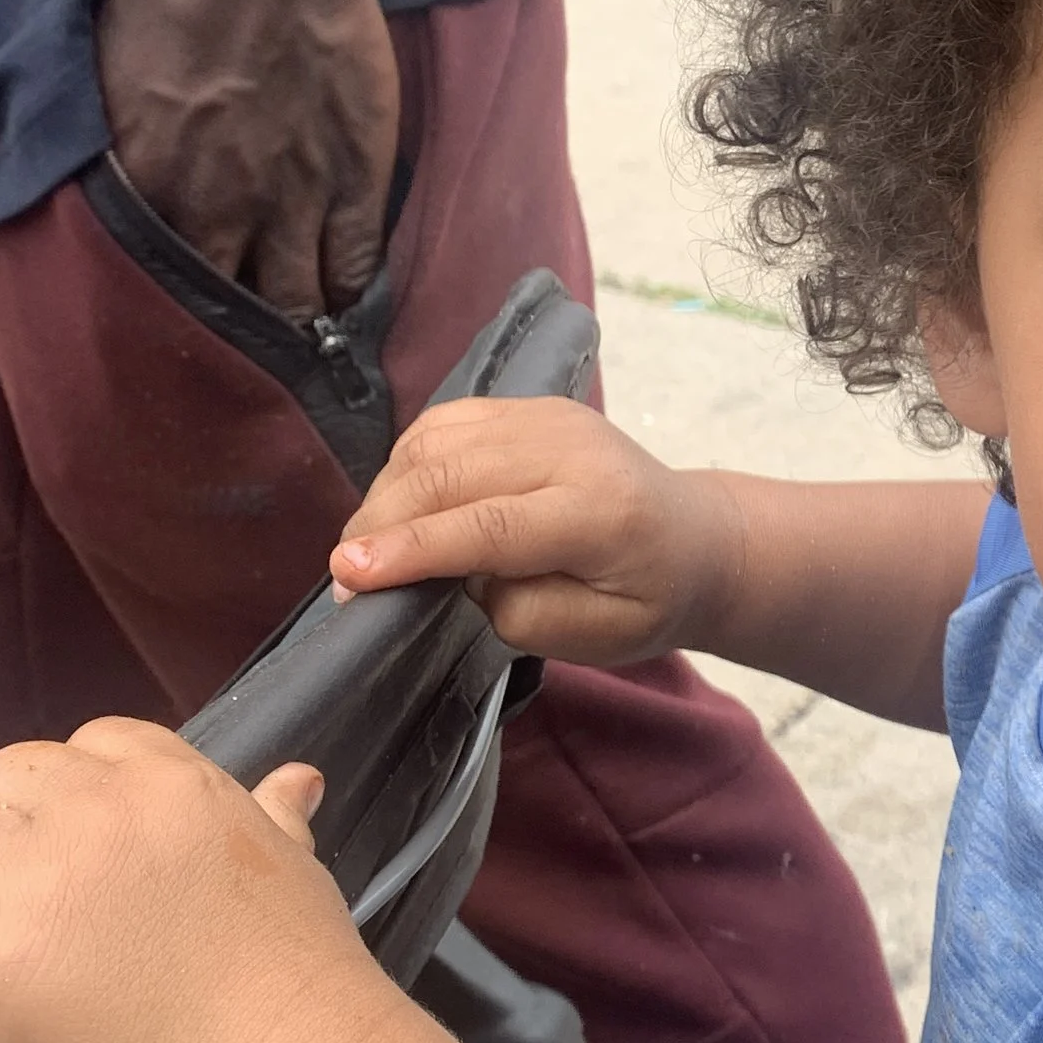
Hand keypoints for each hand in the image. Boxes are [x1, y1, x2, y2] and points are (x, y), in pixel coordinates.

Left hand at [0, 723, 384, 1042]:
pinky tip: (20, 1013)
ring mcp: (36, 882)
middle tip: (60, 922)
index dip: (88, 807)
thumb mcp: (293, 879)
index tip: (102, 870)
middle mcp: (100, 814)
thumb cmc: (294, 996)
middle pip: (10, 778)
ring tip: (41, 964)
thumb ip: (270, 822)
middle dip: (22, 838)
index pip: (91, 746)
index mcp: (174, 787)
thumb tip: (296, 782)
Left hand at [98, 0, 398, 320]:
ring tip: (302, 346)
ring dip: (295, 326)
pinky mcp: (353, 178)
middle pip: (221, 309)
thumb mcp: (112, 75)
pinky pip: (353, 263)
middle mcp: (213, 210)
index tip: (180, 324)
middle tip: (241, 349)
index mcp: (144, 186)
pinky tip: (350, 304)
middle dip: (230, 337)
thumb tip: (128, 182)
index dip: (167, 311)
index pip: (148, 284)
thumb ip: (128, 147)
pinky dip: (350, 292)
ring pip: (292, 301)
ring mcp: (290, 200)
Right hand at [332, 399, 743, 664]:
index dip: (413, 550)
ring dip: (388, 494)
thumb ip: (518, 609)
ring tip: (369, 549)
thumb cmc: (647, 599)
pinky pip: (445, 424)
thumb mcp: (596, 636)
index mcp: (601, 514)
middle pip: (451, 474)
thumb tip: (450, 575)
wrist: (696, 539)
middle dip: (382, 524)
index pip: (489, 525)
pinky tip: (399, 505)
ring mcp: (548, 417)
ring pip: (437, 442)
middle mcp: (571, 450)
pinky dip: (408, 464)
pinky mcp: (528, 406)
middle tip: (346, 580)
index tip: (350, 576)